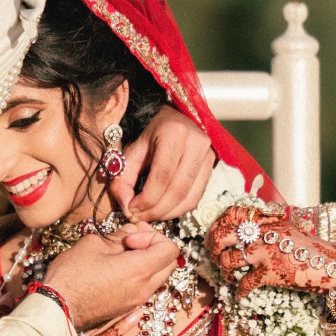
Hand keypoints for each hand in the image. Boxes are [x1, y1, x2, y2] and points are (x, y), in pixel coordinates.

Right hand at [44, 223, 178, 330]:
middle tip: (131, 242)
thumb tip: (131, 232)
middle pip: (169, 263)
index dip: (153, 236)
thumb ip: (119, 235)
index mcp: (140, 270)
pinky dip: (139, 275)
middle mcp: (145, 288)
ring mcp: (137, 301)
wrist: (58, 308)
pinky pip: (145, 288)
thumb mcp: (94, 243)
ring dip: (147, 262)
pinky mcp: (127, 308)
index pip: (171, 249)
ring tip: (121, 256)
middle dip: (154, 247)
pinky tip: (116, 270)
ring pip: (158, 276)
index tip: (131, 237)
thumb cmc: (72, 275)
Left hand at [108, 105, 215, 221]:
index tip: (131, 209)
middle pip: (178, 190)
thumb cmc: (147, 135)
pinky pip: (196, 196)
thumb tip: (127, 210)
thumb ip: (123, 180)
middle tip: (139, 217)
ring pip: (190, 197)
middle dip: (157, 210)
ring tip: (149, 215)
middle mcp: (196, 142)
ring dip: (168, 213)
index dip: (146, 199)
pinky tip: (163, 209)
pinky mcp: (212, 165)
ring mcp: (208, 153)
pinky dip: (179, 209)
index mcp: (174, 133)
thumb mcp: (130, 152)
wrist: (169, 118)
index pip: (162, 176)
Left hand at [206, 204, 335, 317]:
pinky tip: (240, 295)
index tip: (215, 235)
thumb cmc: (310, 251)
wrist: (334, 267)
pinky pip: (244, 283)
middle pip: (223, 234)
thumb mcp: (288, 230)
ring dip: (223, 271)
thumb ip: (268, 228)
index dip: (218, 223)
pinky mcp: (272, 273)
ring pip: (228, 260)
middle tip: (214, 256)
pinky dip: (239, 291)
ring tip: (228, 277)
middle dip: (212, 247)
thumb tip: (241, 233)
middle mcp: (265, 233)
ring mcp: (267, 253)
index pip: (233, 212)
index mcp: (268, 221)